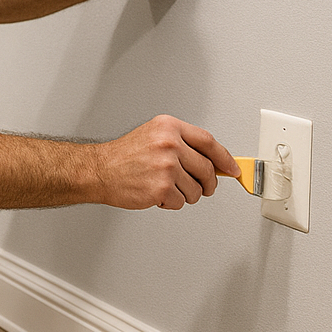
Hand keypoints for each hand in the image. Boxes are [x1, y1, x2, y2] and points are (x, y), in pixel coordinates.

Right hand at [94, 115, 235, 209]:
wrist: (98, 170)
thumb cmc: (124, 156)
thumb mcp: (153, 136)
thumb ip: (183, 144)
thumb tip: (214, 162)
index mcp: (169, 128)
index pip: (208, 142)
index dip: (225, 158)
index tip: (232, 169)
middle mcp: (169, 144)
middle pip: (207, 169)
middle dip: (207, 184)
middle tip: (201, 187)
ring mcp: (166, 166)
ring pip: (196, 190)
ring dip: (184, 194)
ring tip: (164, 186)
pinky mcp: (161, 188)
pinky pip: (180, 202)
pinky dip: (170, 203)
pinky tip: (155, 193)